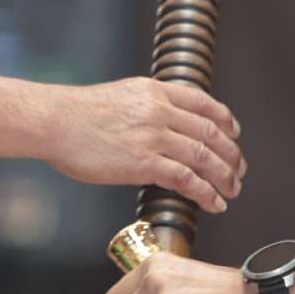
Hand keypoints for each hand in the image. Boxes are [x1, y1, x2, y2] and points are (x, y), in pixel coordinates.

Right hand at [41, 77, 245, 212]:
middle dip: (231, 154)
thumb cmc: (79, 112)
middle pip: (210, 132)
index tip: (233, 132)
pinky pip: (186, 179)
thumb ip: (146, 105)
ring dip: (224, 177)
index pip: (203, 103)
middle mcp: (160, 111)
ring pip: (204, 157)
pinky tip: (212, 202)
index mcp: (155, 91)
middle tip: (238, 170)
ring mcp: (154, 136)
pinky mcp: (144, 163)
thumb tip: (162, 121)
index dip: (225, 120)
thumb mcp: (122, 95)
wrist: (56, 121)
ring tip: (231, 191)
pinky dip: (205, 192)